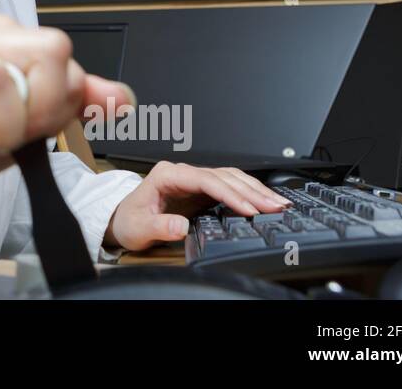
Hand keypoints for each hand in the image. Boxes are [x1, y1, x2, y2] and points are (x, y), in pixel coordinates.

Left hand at [103, 161, 292, 251]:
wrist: (123, 220)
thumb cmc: (129, 221)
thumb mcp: (138, 228)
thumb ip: (158, 226)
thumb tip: (180, 226)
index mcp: (167, 174)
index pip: (206, 179)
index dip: (230, 193)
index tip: (249, 208)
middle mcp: (182, 172)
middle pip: (223, 176)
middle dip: (251, 191)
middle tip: (276, 206)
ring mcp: (193, 179)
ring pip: (230, 177)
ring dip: (255, 189)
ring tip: (278, 203)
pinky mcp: (200, 190)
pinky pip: (229, 186)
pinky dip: (248, 192)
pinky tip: (264, 201)